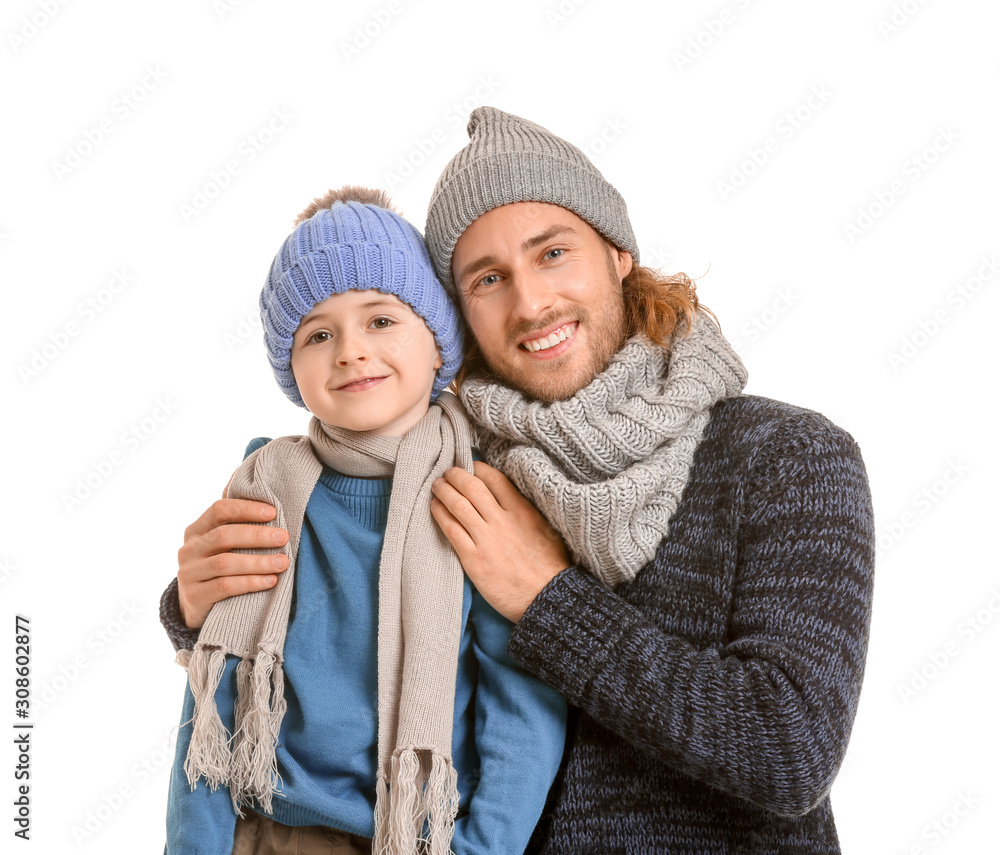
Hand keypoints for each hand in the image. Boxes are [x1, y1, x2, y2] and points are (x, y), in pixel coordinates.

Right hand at [176, 497, 288, 627]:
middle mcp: (189, 549)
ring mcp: (188, 573)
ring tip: (282, 562)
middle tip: (284, 538)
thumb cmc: (220, 568)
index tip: (273, 512)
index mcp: (196, 530)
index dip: (246, 509)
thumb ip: (238, 525)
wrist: (198, 607)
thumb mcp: (223, 545)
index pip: (219, 509)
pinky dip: (250, 582)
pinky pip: (224, 586)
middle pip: (224, 535)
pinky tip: (270, 580)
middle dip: (257, 535)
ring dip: (258, 562)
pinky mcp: (193, 596)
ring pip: (225, 563)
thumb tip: (269, 499)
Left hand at [430, 461, 569, 622]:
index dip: (478, 468)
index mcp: (523, 511)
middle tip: (448, 472)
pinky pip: (451, 530)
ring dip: (444, 491)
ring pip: (458, 505)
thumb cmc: (551, 567)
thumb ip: (528, 512)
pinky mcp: (474, 559)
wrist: (546, 598)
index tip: (470, 466)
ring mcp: (486, 540)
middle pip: (472, 487)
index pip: (495, 479)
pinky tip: (434, 508)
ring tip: (437, 486)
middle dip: (456, 475)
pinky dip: (439, 514)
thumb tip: (512, 499)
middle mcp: (503, 521)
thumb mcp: (547, 530)